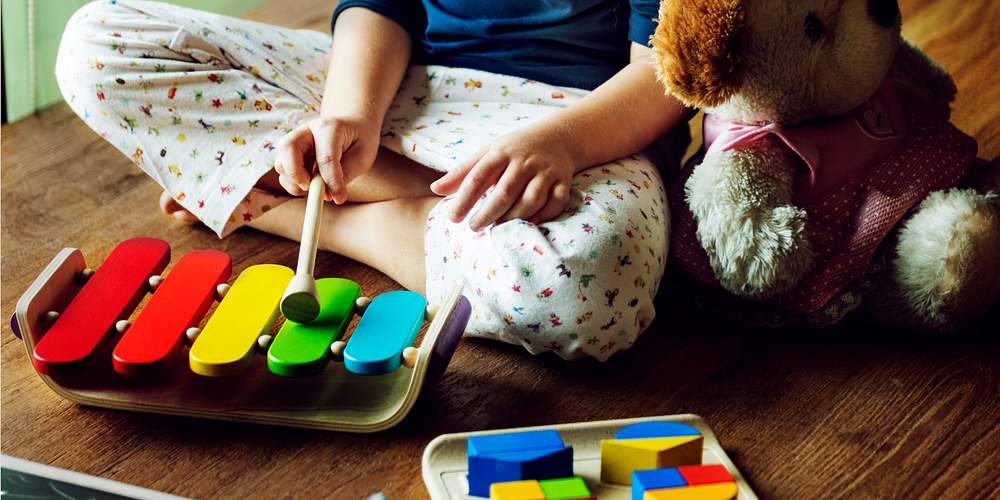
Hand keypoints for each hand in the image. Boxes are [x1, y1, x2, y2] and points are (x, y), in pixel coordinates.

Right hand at [274, 115, 379, 203]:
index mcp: (329, 127)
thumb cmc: (359, 140)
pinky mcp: (289, 153)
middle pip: (288, 148)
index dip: (332, 181)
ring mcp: (295, 141)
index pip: (326, 157)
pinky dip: (293, 184)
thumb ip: (345, 173)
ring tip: (316, 189)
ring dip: (294, 182)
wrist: (351, 125)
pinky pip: (283, 172)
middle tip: (310, 188)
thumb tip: (327, 195)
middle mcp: (306, 131)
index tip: (340, 198)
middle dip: (296, 173)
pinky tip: (310, 185)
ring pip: (281, 162)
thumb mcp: (362, 156)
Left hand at [430, 128, 575, 230]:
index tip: (453, 218)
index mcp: (501, 152)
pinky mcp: (563, 181)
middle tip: (474, 227)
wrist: (558, 137)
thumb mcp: (487, 153)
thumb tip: (435, 189)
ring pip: (531, 200)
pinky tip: (528, 224)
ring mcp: (546, 171)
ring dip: (514, 217)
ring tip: (500, 226)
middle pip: (505, 192)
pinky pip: (556, 203)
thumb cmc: (514, 149)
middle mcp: (524, 161)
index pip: (478, 177)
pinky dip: (543, 216)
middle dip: (488, 214)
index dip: (464, 199)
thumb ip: (462, 172)